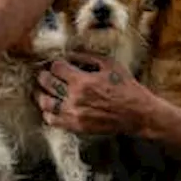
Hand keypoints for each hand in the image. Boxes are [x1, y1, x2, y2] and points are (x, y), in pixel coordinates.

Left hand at [36, 54, 153, 135]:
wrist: (138, 114)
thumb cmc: (126, 87)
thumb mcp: (110, 65)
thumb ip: (87, 58)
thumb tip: (69, 54)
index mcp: (83, 81)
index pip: (56, 67)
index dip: (55, 63)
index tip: (58, 64)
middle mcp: (75, 99)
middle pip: (46, 83)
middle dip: (44, 75)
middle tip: (46, 74)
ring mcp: (74, 114)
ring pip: (45, 103)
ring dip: (42, 94)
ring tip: (46, 90)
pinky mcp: (76, 127)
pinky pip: (52, 120)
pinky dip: (48, 112)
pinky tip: (53, 107)